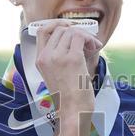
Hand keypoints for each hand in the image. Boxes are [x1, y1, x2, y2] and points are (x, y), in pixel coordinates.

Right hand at [34, 21, 101, 135]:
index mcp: (40, 61)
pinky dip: (90, 39)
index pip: (42, 31)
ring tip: (92, 46)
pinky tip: (95, 47)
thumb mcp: (57, 75)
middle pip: (59, 29)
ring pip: (71, 31)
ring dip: (85, 35)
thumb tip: (76, 38)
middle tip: (86, 40)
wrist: (73, 111)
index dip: (56, 24)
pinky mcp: (72, 58)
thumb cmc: (69, 97)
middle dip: (76, 31)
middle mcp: (46, 56)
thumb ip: (60, 57)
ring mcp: (58, 57)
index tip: (68, 27)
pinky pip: (81, 37)